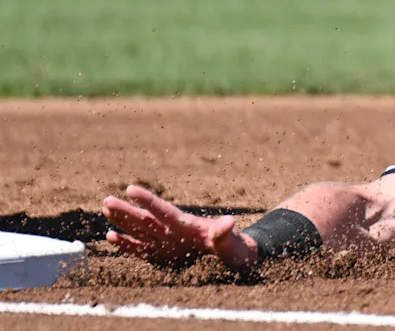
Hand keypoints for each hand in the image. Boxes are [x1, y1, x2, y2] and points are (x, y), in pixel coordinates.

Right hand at [103, 185, 258, 270]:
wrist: (237, 256)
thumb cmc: (237, 248)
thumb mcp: (234, 242)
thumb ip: (226, 233)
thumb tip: (229, 222)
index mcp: (188, 225)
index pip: (164, 211)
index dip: (148, 201)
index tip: (131, 188)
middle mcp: (174, 231)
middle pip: (146, 219)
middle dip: (127, 210)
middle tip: (106, 199)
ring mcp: (167, 242)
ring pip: (140, 230)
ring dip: (123, 221)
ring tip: (106, 209)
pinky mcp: (164, 254)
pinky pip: (142, 248)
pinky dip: (127, 244)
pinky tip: (111, 237)